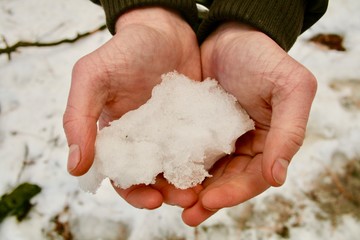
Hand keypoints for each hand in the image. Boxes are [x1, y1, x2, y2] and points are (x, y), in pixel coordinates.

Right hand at [63, 7, 200, 208]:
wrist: (165, 30)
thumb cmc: (124, 51)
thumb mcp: (93, 77)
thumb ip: (78, 117)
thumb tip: (74, 166)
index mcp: (116, 137)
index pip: (122, 176)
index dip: (134, 192)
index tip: (151, 199)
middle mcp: (143, 140)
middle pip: (154, 178)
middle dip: (167, 192)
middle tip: (185, 198)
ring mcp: (170, 133)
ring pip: (178, 168)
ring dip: (188, 182)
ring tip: (201, 190)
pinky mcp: (193, 124)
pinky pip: (199, 148)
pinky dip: (205, 161)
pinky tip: (216, 167)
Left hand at [182, 22, 316, 225]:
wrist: (228, 34)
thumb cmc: (262, 57)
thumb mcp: (290, 87)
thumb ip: (291, 131)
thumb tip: (278, 177)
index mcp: (268, 143)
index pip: (254, 177)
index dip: (234, 193)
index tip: (210, 201)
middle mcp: (243, 147)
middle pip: (226, 182)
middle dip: (207, 199)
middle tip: (186, 213)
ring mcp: (217, 139)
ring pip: (204, 172)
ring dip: (188, 189)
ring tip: (167, 200)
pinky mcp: (193, 129)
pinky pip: (184, 152)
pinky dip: (175, 165)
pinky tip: (159, 174)